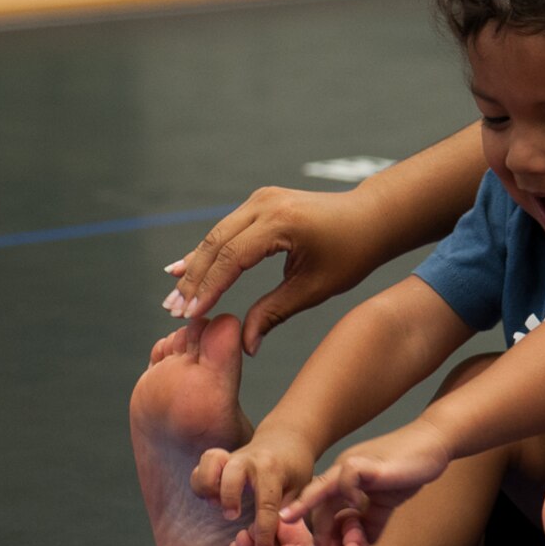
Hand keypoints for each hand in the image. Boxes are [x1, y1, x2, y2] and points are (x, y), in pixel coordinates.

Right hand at [162, 185, 390, 353]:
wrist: (371, 217)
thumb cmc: (351, 253)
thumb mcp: (315, 288)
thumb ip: (275, 313)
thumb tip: (245, 346)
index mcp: (281, 222)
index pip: (232, 258)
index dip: (208, 289)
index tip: (190, 316)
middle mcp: (266, 203)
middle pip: (216, 244)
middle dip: (193, 280)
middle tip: (173, 312)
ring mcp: (261, 199)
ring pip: (217, 236)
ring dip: (195, 267)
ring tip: (173, 297)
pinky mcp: (260, 202)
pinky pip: (227, 230)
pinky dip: (208, 252)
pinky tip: (183, 268)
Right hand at [189, 437, 316, 545]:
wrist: (286, 439)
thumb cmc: (294, 469)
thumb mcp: (301, 488)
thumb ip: (288, 511)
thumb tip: (275, 538)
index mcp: (273, 469)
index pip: (267, 504)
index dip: (264, 532)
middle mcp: (250, 460)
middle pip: (232, 474)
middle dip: (229, 498)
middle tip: (233, 516)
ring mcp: (233, 457)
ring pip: (210, 462)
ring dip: (208, 486)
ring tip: (216, 504)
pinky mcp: (220, 461)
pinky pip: (200, 467)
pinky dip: (200, 484)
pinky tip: (211, 499)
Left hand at [280, 425, 454, 545]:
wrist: (432, 442)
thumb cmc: (409, 468)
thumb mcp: (386, 500)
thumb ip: (374, 519)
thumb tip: (367, 542)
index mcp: (344, 479)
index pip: (321, 504)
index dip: (320, 527)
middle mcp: (342, 470)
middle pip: (316, 500)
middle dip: (316, 528)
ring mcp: (353, 464)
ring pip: (322, 488)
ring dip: (320, 518)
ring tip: (321, 543)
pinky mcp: (369, 463)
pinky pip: (347, 477)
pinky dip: (348, 494)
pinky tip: (357, 509)